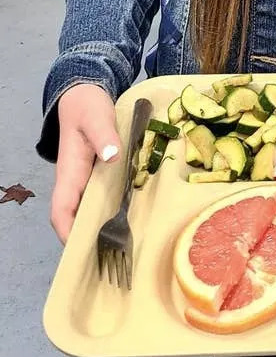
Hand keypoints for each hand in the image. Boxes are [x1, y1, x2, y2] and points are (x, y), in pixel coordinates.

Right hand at [51, 84, 120, 242]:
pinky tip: (133, 222)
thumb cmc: (86, 107)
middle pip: (75, 219)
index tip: (84, 250)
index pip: (61, 210)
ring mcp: (87, 180)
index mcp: (70, 172)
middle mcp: (76, 181)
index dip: (68, 232)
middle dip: (89, 240)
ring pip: (90, 212)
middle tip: (114, 261)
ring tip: (126, 251)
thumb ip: (104, 135)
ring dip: (102, 229)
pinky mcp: (100, 176)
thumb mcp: (96, 117)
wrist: (84, 94)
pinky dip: (113, 213)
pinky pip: (103, 200)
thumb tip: (111, 156)